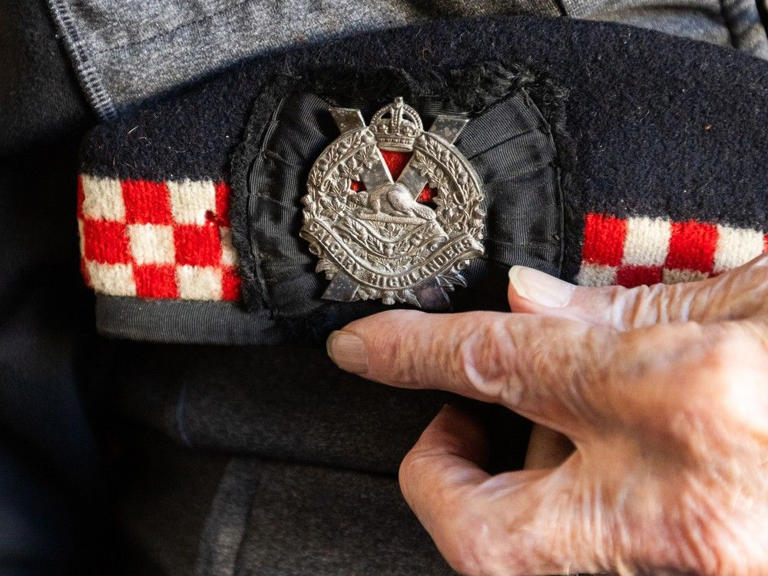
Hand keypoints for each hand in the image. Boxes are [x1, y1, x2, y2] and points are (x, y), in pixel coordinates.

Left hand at [326, 257, 767, 574]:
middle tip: (452, 427)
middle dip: (438, 480)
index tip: (365, 348)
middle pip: (481, 531)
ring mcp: (705, 565)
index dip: (409, 352)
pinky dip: (580, 514)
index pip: (494, 361)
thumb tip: (532, 299)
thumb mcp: (757, 296)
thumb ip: (636, 303)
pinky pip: (602, 556)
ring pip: (535, 560)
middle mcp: (689, 507)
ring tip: (550, 437)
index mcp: (692, 396)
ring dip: (518, 497)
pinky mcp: (718, 575)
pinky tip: (615, 468)